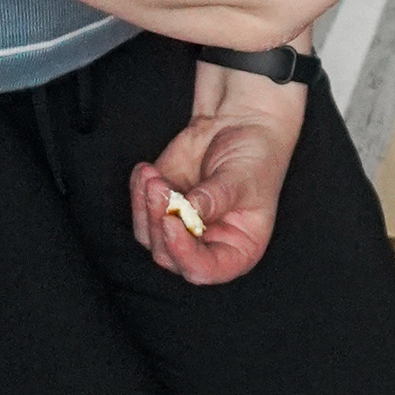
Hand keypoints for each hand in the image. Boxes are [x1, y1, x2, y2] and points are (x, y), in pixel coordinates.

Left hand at [129, 60, 306, 283]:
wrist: (243, 125)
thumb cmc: (256, 157)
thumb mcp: (244, 178)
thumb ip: (216, 197)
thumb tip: (189, 210)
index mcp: (236, 249)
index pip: (205, 270)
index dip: (183, 253)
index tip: (171, 221)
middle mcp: (207, 245)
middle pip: (169, 255)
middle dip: (158, 223)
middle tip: (159, 187)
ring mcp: (182, 226)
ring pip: (149, 235)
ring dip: (145, 206)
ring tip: (152, 175)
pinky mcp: (164, 203)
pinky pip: (140, 207)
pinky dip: (138, 190)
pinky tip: (147, 169)